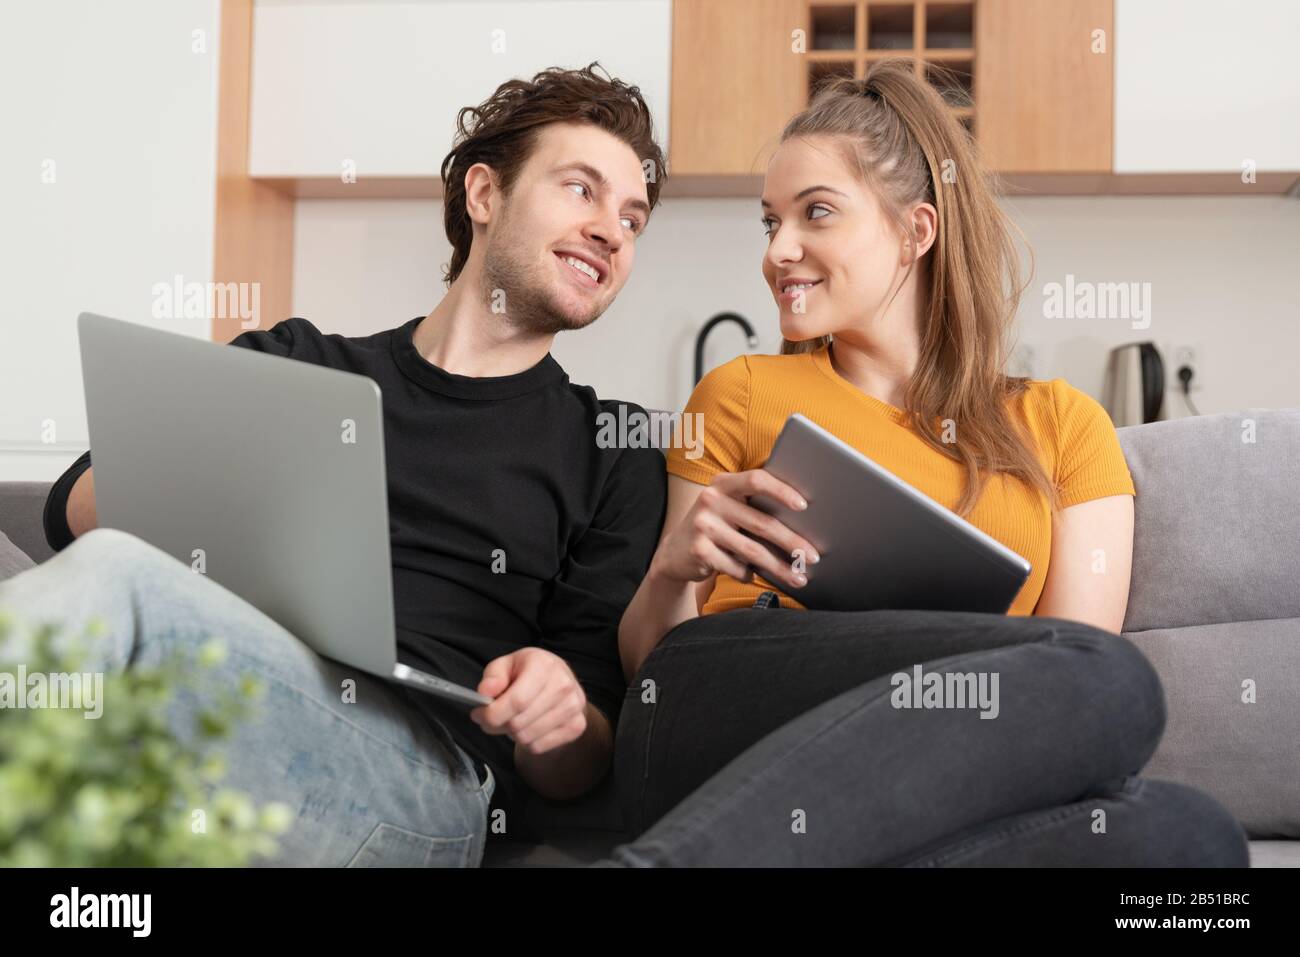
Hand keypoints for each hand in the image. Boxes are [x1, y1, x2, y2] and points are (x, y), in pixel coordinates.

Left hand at [469, 648, 587, 755]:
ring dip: (513, 734)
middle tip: (493, 719)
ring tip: (514, 719)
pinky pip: (539, 747)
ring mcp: (573, 707)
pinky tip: (529, 726)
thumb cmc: (529, 672)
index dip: (492, 714)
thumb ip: (493, 676)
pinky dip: (528, 742)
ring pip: (527, 737)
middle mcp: (563, 685)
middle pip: (518, 723)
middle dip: (498, 725)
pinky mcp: (576, 726)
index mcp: (544, 665)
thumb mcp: (507, 665)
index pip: (516, 701)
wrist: (561, 680)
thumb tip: (485, 692)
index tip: (478, 715)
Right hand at [652, 468, 819, 590]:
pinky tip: (754, 576)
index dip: (781, 491)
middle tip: (813, 556)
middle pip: (761, 522)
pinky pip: (736, 566)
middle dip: (792, 542)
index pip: (756, 480)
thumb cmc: (716, 528)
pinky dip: (748, 574)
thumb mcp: (729, 509)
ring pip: (752, 550)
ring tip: (799, 578)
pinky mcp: (699, 550)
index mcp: (723, 483)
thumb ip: (754, 508)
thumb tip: (804, 525)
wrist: (674, 553)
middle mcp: (711, 500)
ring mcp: (702, 525)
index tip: (804, 506)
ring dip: (780, 567)